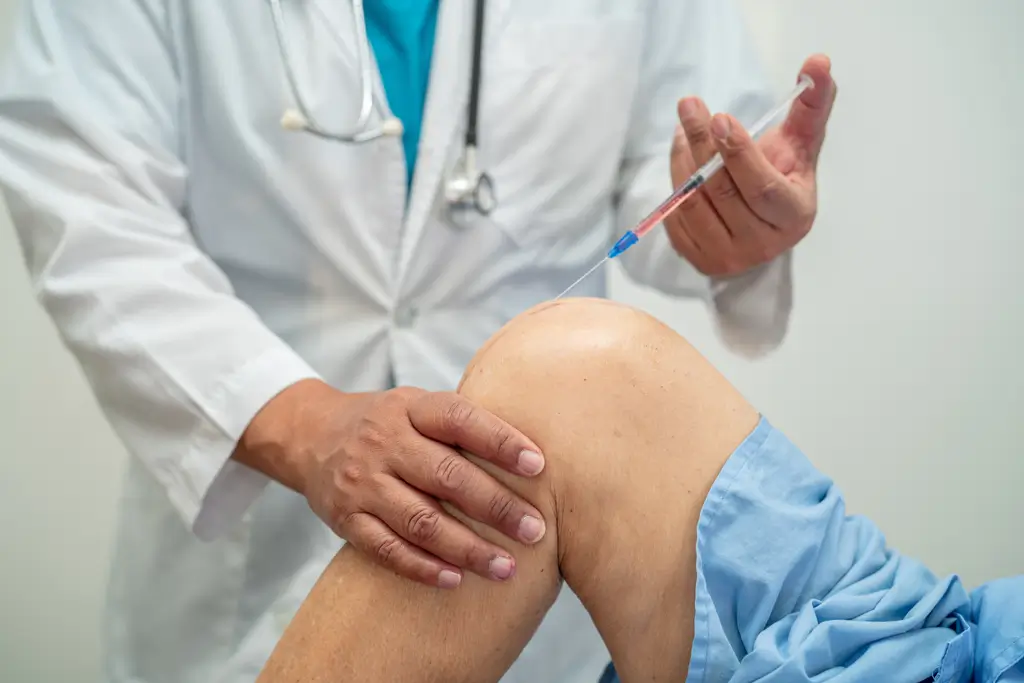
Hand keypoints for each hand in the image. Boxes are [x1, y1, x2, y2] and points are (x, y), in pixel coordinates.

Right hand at [234, 380, 546, 588]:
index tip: (538, 466)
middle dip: (496, 506)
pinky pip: (386, 549)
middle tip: (535, 531)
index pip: (459, 420)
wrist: (309, 435)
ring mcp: (361, 482)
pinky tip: (456, 579)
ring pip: (420, 521)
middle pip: (446, 476)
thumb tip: (532, 457)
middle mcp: (383, 442)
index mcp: (409, 408)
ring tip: (506, 567)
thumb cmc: (386, 423)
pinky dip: (422, 567)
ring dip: (467, 548)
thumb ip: (460, 425)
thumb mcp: (416, 406)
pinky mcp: (345, 518)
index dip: (500, 441)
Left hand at [666, 54, 836, 276]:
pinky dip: (675, 177)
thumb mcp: (801, 145)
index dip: (739, 154)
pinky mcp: (698, 259)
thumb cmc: (783, 176)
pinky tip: (682, 152)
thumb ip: (811, 105)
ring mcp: (727, 256)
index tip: (719, 118)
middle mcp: (761, 244)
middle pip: (721, 191)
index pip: (761, 187)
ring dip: (684, 157)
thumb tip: (819, 61)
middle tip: (690, 105)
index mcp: (793, 216)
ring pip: (693, 201)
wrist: (760, 224)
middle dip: (702, 143)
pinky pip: (675, 214)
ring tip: (686, 126)